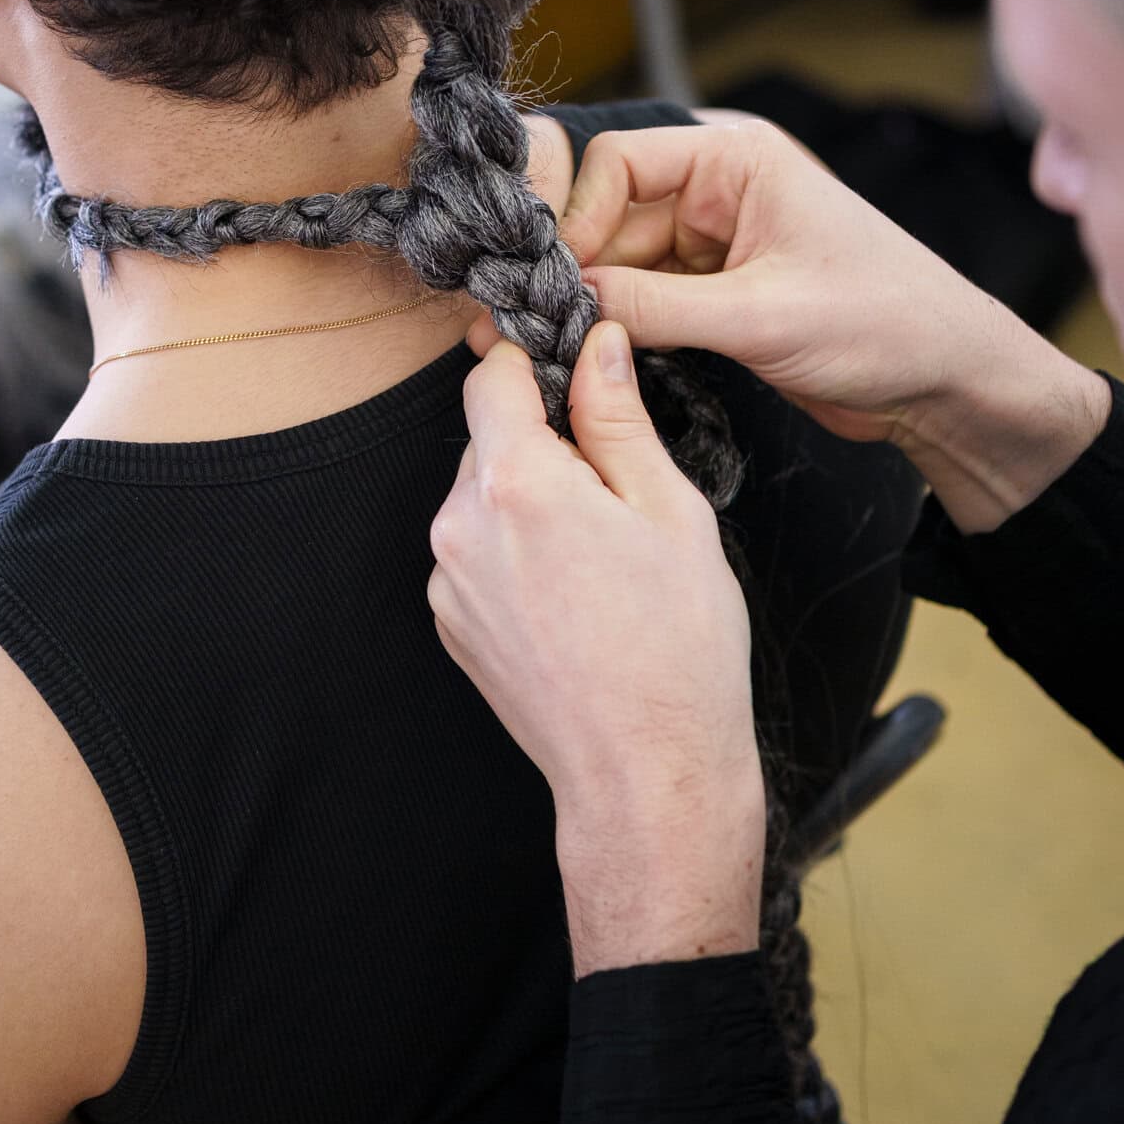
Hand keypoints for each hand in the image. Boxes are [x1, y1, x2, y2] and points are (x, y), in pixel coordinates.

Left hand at [430, 323, 764, 974]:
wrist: (647, 775)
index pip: (491, 378)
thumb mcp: (669, 511)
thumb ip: (618, 418)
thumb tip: (597, 347)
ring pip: (483, 500)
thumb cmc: (677, 651)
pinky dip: (517, 555)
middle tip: (616, 489)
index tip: (573, 372)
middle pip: (488, 440)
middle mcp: (460, 528)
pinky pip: (477, 556)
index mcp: (516, 484)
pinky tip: (576, 596)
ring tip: (602, 558)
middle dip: (544, 443)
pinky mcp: (451, 625)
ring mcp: (447, 583)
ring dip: (530, 502)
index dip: (534, 363)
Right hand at [551, 116, 1110, 533]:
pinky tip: (596, 354)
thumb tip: (567, 299)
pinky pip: (642, 297)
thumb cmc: (886, 327)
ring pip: (617, 259)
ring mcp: (713, 243)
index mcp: (737, 161)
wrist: (947, 386)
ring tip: (557, 345)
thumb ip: (656, 304)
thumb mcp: (761, 316)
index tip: (563, 280)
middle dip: (576, 264)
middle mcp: (718, 190)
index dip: (581, 218)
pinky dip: (618, 324)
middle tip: (534, 320)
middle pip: (608, 212)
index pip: (619, 161)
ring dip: (593, 300)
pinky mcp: (714, 294)